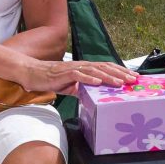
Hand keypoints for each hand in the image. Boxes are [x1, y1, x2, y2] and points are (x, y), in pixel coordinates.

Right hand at [20, 58, 138, 95]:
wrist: (31, 73)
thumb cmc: (50, 79)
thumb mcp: (69, 86)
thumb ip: (80, 89)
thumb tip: (90, 96)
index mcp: (84, 68)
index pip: (105, 68)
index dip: (119, 71)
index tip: (132, 76)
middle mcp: (80, 66)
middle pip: (104, 67)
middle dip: (120, 73)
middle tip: (133, 79)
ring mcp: (72, 69)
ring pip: (94, 71)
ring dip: (108, 76)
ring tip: (120, 82)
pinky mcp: (63, 74)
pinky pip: (78, 75)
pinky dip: (88, 78)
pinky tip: (98, 82)